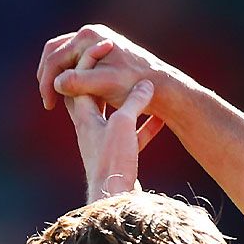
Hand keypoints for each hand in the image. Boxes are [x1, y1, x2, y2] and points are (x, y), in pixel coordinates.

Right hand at [38, 24, 172, 127]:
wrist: (164, 86)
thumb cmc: (136, 85)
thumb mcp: (106, 84)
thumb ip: (80, 82)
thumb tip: (57, 83)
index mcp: (89, 36)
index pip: (55, 57)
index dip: (48, 82)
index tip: (49, 104)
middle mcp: (92, 34)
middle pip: (55, 53)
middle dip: (48, 77)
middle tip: (48, 101)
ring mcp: (97, 42)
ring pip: (66, 59)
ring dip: (58, 78)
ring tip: (57, 100)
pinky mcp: (103, 53)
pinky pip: (78, 63)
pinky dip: (71, 78)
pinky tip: (73, 96)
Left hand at [65, 41, 161, 200]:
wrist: (113, 198)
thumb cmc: (114, 160)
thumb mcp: (123, 125)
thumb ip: (133, 103)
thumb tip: (146, 84)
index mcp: (85, 116)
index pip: (82, 79)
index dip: (94, 60)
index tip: (110, 45)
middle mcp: (90, 127)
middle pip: (95, 95)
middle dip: (106, 79)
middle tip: (121, 63)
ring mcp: (105, 143)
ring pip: (116, 115)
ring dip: (130, 102)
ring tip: (145, 89)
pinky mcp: (120, 157)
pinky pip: (134, 135)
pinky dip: (146, 126)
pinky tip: (161, 120)